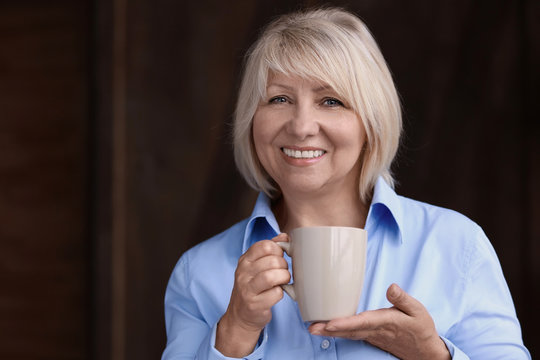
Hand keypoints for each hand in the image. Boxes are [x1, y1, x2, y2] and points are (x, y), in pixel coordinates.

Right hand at [216, 233, 290, 356]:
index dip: (278, 250)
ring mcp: (247, 289)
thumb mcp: (256, 266)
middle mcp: (243, 273)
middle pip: (272, 260)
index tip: (279, 257)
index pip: (265, 245)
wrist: (240, 315)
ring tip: (283, 281)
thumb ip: (269, 250)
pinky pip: (276, 293)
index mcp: (245, 260)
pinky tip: (277, 294)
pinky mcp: (254, 304)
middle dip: (284, 266)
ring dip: (284, 278)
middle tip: (282, 272)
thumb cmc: (252, 287)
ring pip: (273, 276)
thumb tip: (284, 236)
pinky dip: (281, 293)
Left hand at [309, 284, 450, 359]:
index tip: (330, 323)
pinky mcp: (370, 337)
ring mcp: (372, 336)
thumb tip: (391, 287)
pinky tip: (326, 329)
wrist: (425, 351)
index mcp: (386, 322)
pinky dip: (338, 333)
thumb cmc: (420, 328)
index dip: (345, 323)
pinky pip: (351, 335)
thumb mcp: (417, 310)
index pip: (363, 322)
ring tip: (312, 329)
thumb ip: (402, 299)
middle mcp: (376, 331)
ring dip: (330, 332)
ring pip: (348, 334)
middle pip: (350, 330)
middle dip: (330, 329)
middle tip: (311, 328)